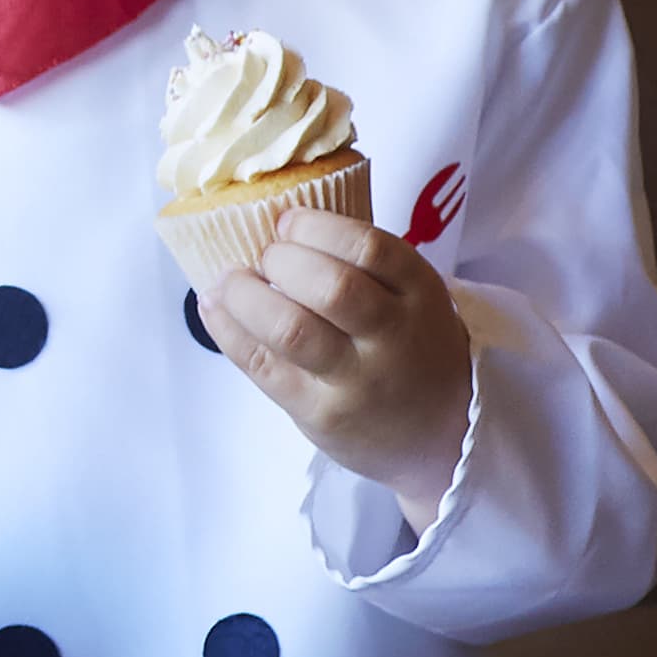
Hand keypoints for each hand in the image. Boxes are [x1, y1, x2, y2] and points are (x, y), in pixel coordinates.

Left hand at [203, 212, 478, 504]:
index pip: (369, 247)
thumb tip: (273, 224)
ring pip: (291, 330)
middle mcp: (394, 338)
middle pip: (331, 287)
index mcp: (420, 293)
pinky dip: (227, 329)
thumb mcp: (412, 297)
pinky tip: (213, 307)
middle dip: (282, 261)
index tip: (286, 222)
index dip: (315, 227)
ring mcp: (358, 381)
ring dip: (244, 295)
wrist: (443, 434)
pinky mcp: (321, 413)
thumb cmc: (410, 347)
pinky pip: (263, 365)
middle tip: (266, 259)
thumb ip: (362, 266)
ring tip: (229, 282)